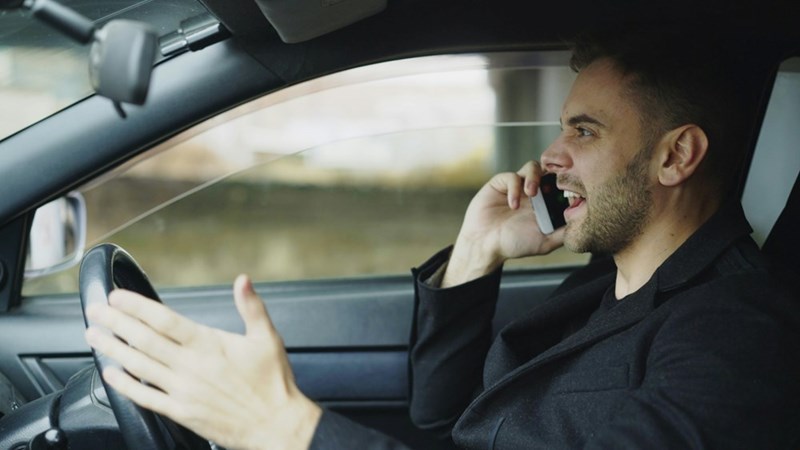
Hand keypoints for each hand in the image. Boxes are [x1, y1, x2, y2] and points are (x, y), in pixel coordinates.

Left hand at [84, 275, 320, 449]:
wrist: (276, 425)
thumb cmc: (273, 383)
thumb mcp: (267, 338)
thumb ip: (252, 306)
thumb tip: (243, 280)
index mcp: (210, 344)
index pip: (164, 320)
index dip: (137, 307)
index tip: (118, 297)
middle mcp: (191, 366)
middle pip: (144, 340)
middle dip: (116, 323)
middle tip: (96, 310)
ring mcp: (183, 390)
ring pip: (138, 366)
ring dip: (113, 349)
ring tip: (94, 337)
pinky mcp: (181, 412)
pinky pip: (145, 397)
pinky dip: (125, 385)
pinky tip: (111, 375)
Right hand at [443, 161, 564, 286]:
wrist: (485, 245)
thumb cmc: (514, 245)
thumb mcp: (545, 242)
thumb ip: (563, 233)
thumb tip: (584, 224)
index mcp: (546, 203)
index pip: (561, 185)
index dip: (567, 184)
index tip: (570, 192)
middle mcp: (533, 192)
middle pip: (550, 170)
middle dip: (553, 175)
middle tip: (552, 188)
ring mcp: (517, 186)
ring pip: (533, 166)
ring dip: (534, 177)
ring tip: (531, 194)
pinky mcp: (500, 183)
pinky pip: (512, 176)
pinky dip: (514, 188)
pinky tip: (513, 205)